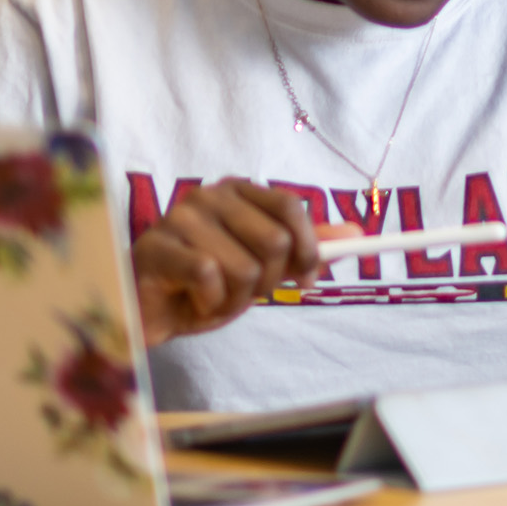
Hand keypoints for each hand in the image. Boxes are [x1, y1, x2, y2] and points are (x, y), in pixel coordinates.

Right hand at [132, 181, 337, 341]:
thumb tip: (356, 234)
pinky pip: (210, 278)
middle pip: (274, 242)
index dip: (308, 248)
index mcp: (238, 192)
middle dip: (267, 282)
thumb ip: (303, 249)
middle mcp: (209, 195)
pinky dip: (210, 304)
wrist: (150, 313)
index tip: (307, 280)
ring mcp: (180, 217)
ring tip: (213, 299)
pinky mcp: (157, 246)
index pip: (291, 207)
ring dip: (235, 300)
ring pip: (244, 268)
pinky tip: (193, 301)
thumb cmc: (204, 287)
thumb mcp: (262, 267)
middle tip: (242, 292)